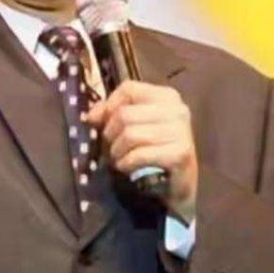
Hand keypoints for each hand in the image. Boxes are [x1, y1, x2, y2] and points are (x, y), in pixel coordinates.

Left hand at [86, 80, 197, 223]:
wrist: (179, 183)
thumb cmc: (154, 150)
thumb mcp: (135, 125)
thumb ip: (113, 113)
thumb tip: (92, 115)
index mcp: (167, 96)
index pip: (129, 89)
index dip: (109, 105)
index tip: (100, 122)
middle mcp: (177, 109)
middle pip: (125, 114)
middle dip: (110, 134)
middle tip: (111, 147)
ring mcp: (181, 131)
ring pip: (130, 134)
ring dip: (116, 151)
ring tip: (118, 158)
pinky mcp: (180, 153)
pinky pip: (139, 154)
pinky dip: (126, 163)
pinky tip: (127, 167)